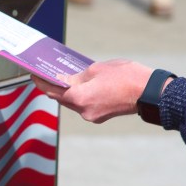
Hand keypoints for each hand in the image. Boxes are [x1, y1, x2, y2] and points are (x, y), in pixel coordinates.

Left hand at [32, 59, 154, 122]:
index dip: (42, 83)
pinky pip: (85, 104)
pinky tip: (80, 85)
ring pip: (74, 102)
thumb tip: (66, 80)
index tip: (34, 75)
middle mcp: (84, 111)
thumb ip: (77, 76)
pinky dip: (80, 95)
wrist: (151, 92)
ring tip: (63, 77)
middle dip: (54, 86)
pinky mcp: (101, 115)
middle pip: (62, 99)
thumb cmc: (126, 77)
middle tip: (47, 74)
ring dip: (68, 91)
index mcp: (80, 98)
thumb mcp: (97, 69)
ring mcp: (93, 115)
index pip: (53, 91)